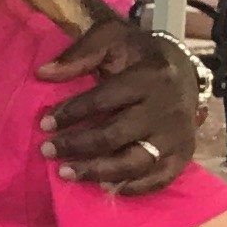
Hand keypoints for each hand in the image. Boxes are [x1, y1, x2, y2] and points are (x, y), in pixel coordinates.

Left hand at [38, 13, 200, 193]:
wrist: (184, 68)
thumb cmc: (139, 54)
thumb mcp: (112, 38)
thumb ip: (80, 53)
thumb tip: (43, 73)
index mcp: (150, 76)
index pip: (104, 100)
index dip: (72, 113)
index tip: (44, 123)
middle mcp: (167, 108)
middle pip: (115, 135)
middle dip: (76, 145)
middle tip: (47, 151)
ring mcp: (178, 134)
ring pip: (134, 162)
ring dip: (96, 171)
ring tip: (65, 173)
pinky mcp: (184, 154)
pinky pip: (159, 178)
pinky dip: (132, 187)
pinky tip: (103, 187)